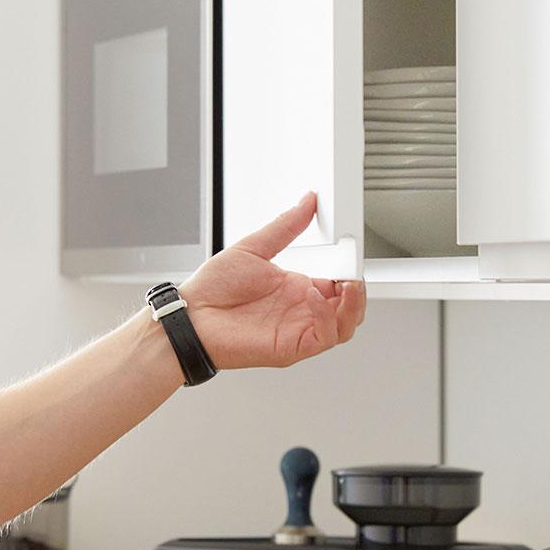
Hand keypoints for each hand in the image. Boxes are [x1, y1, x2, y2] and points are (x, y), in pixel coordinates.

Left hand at [181, 194, 365, 369]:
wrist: (190, 316)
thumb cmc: (213, 289)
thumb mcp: (253, 247)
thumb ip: (285, 226)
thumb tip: (306, 202)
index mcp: (296, 287)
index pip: (338, 282)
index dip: (350, 269)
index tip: (353, 251)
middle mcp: (301, 310)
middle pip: (348, 307)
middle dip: (359, 290)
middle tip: (353, 271)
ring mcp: (298, 329)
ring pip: (345, 326)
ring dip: (352, 305)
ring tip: (346, 286)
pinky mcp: (292, 347)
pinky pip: (325, 337)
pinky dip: (328, 318)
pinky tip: (315, 298)